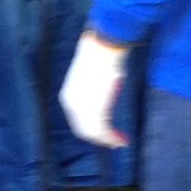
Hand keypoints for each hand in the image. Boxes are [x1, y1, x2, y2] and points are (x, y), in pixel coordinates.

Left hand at [60, 30, 129, 147]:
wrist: (102, 48)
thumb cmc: (100, 54)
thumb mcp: (94, 73)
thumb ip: (95, 86)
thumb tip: (103, 84)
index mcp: (68, 96)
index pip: (77, 119)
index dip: (91, 128)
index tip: (105, 130)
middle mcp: (72, 105)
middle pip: (84, 130)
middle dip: (100, 138)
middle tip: (115, 141)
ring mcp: (82, 108)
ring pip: (94, 133)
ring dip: (108, 140)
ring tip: (121, 142)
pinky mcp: (94, 110)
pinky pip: (103, 131)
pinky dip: (112, 139)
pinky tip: (122, 141)